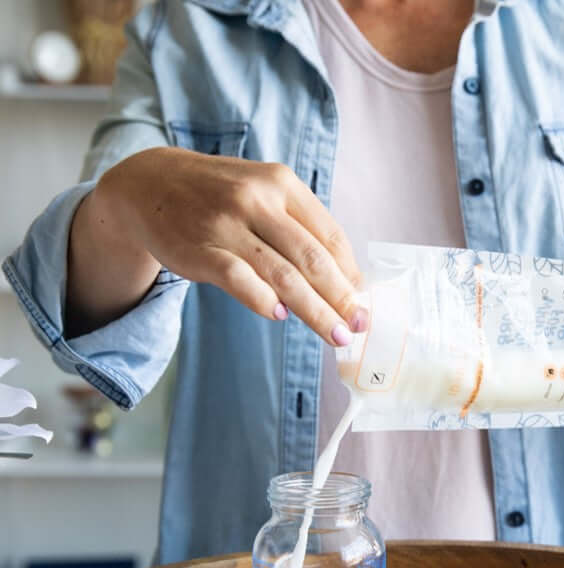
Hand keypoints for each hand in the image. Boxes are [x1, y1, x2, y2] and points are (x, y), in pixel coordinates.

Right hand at [93, 147, 365, 344]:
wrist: (148, 185)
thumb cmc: (219, 197)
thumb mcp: (263, 194)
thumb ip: (300, 229)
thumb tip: (344, 281)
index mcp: (282, 184)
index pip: (329, 235)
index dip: (351, 274)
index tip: (363, 303)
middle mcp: (258, 199)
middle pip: (313, 258)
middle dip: (342, 298)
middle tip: (359, 327)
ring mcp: (228, 224)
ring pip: (284, 274)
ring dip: (315, 311)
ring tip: (336, 335)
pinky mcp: (201, 249)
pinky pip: (239, 278)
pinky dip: (262, 299)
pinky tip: (280, 316)